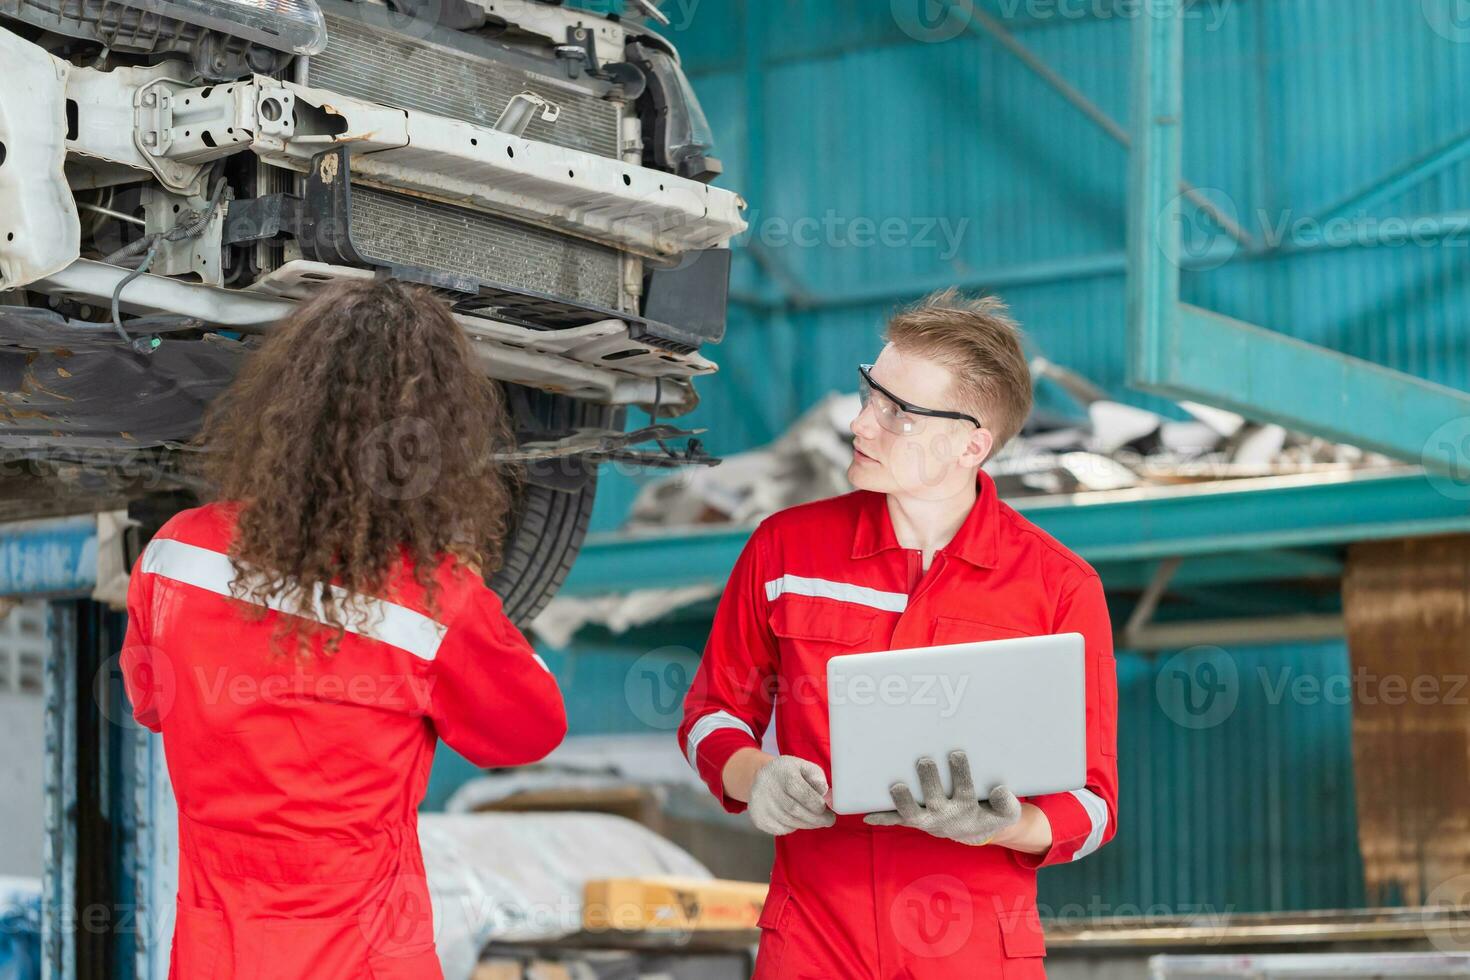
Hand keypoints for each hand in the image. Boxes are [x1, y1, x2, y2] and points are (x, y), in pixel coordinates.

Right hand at [747, 755, 836, 835]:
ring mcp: (761, 805)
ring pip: (790, 822)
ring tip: (817, 821)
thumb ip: (817, 776)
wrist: (761, 778)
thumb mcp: (803, 766)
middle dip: (816, 819)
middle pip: (796, 810)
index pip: (803, 794)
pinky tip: (798, 820)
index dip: (818, 806)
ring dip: (807, 824)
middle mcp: (769, 788)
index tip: (829, 811)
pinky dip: (794, 827)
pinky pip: (781, 829)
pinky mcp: (759, 818)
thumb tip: (824, 792)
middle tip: (828, 821)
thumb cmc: (788, 773)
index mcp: (783, 773)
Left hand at [863, 750, 1020, 845]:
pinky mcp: (913, 819)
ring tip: (896, 785)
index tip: (956, 753)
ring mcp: (926, 818)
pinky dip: (882, 818)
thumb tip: (1000, 791)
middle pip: (935, 800)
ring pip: (912, 813)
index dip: (960, 773)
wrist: (973, 831)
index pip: (965, 790)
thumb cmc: (988, 812)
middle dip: (929, 781)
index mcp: (967, 808)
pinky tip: (866, 815)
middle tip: (925, 761)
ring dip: (903, 800)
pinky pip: (895, 820)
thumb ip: (1007, 803)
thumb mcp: (1006, 812)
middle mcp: (945, 815)